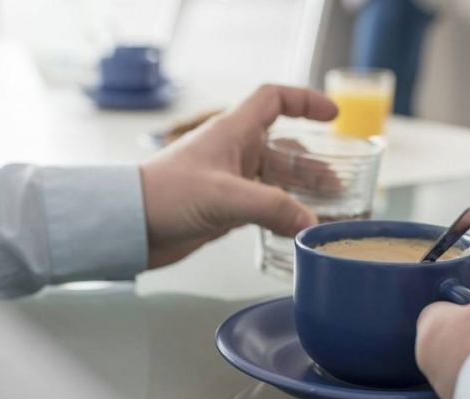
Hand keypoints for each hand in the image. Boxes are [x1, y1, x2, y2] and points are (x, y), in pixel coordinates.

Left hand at [139, 85, 337, 267]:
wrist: (128, 225)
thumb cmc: (165, 196)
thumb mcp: (224, 198)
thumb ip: (271, 208)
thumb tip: (310, 222)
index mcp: (232, 132)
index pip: (273, 100)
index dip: (304, 102)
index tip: (332, 116)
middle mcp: (232, 153)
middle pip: (283, 148)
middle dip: (313, 164)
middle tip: (340, 182)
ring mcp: (227, 182)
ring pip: (274, 181)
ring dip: (301, 192)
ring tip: (330, 208)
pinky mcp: (221, 210)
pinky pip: (261, 206)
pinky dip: (282, 214)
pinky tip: (296, 227)